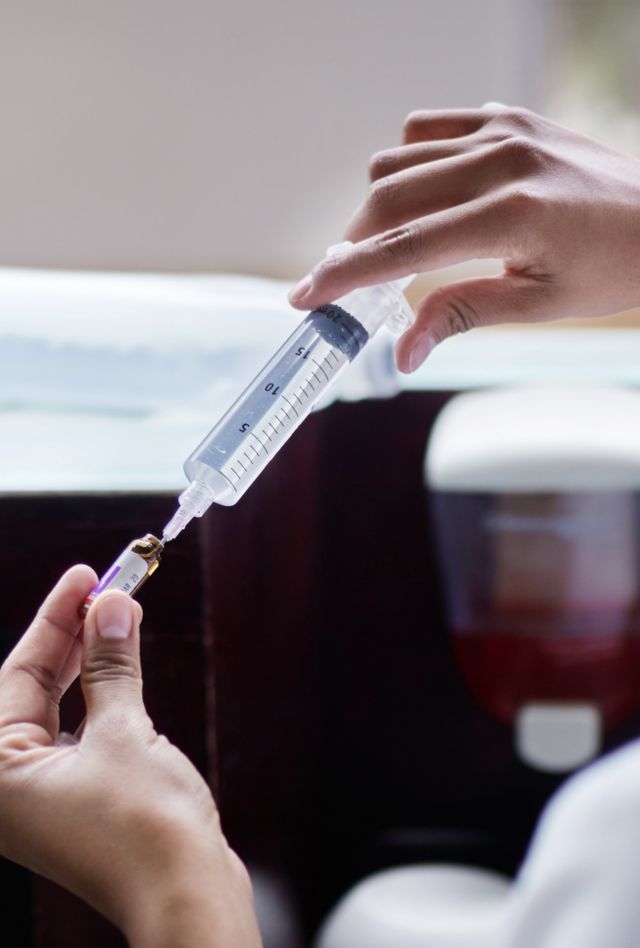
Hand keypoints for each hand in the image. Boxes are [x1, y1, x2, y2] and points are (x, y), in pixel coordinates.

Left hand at [0, 567, 261, 947]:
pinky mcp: (78, 801)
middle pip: (35, 688)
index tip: (85, 576)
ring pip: (59, 707)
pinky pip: (80, 731)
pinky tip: (123, 668)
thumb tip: (111, 606)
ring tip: (119, 616)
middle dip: (73, 636)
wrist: (186, 895)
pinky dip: (102, 696)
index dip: (56, 617)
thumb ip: (112, 665)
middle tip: (106, 589)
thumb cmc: (145, 829)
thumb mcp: (124, 731)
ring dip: (91, 663)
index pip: (19, 672)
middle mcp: (11, 786)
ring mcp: (44, 796)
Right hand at [288, 104, 639, 371]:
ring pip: (398, 160)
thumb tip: (403, 352)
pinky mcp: (506, 116)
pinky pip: (427, 129)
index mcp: (513, 216)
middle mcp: (502, 162)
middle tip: (344, 282)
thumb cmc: (613, 267)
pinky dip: (408, 164)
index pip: (404, 247)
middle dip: (352, 245)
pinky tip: (421, 198)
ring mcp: (503, 131)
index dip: (345, 276)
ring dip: (376, 207)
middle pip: (387, 197)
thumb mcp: (540, 305)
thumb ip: (462, 315)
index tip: (304, 295)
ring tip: (385, 246)